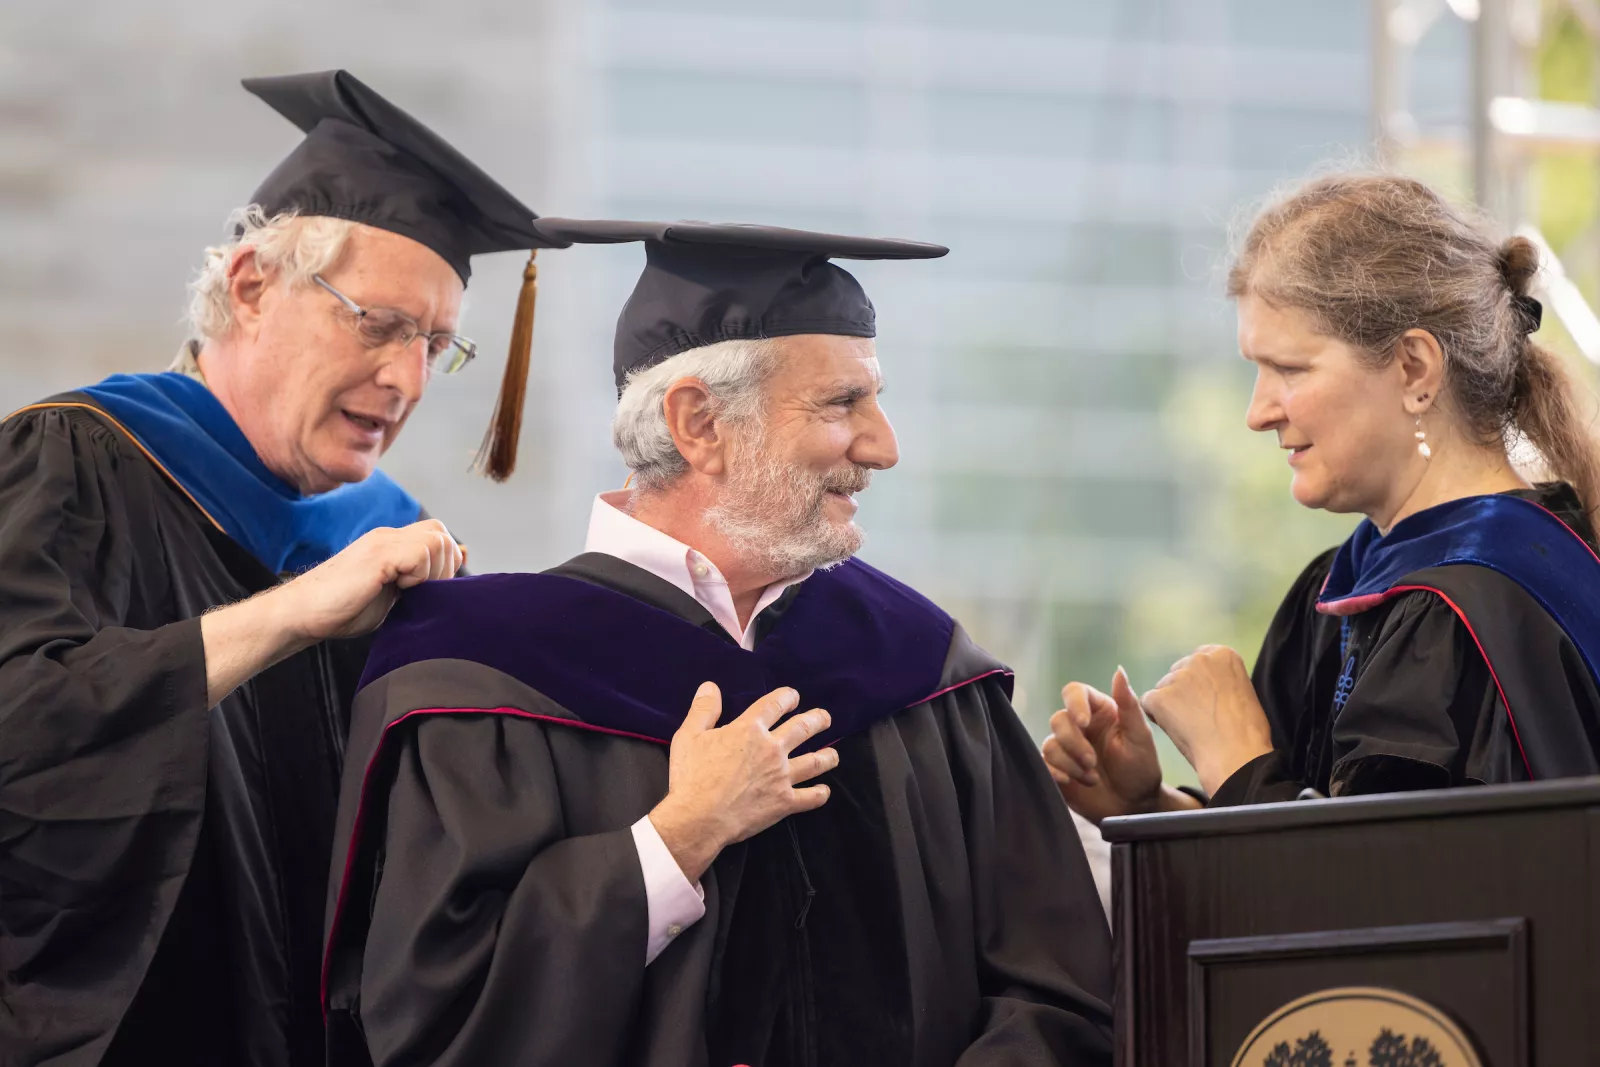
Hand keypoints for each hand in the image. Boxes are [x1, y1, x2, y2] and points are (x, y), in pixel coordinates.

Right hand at [199, 519, 462, 705]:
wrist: (302, 614)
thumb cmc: (343, 609)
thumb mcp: (393, 594)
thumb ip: (421, 577)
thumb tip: (459, 557)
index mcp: (391, 544)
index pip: (436, 533)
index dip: (444, 560)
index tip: (433, 588)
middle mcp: (388, 537)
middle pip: (441, 532)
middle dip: (444, 566)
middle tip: (422, 592)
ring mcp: (382, 542)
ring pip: (437, 540)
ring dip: (433, 571)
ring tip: (408, 591)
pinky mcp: (377, 555)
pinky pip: (420, 553)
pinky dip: (419, 574)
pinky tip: (398, 588)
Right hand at [649, 683, 835, 881]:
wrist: (699, 817)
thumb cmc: (692, 777)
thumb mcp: (689, 736)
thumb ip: (703, 710)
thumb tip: (710, 687)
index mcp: (749, 730)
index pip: (774, 705)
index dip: (787, 697)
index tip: (793, 696)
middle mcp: (772, 749)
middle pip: (802, 728)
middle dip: (817, 720)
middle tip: (825, 717)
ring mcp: (781, 776)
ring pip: (814, 762)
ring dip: (827, 756)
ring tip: (833, 753)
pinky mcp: (784, 802)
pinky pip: (810, 797)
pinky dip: (819, 794)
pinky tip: (824, 791)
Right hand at [1043, 667, 1163, 823]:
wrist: (1134, 806)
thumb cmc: (1141, 768)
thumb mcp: (1140, 737)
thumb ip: (1128, 704)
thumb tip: (1119, 670)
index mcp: (1098, 712)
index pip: (1074, 692)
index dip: (1074, 704)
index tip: (1084, 723)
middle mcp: (1078, 726)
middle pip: (1058, 719)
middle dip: (1074, 743)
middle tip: (1093, 762)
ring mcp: (1065, 748)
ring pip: (1050, 744)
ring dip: (1070, 762)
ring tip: (1091, 778)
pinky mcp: (1056, 768)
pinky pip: (1042, 763)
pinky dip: (1055, 772)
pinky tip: (1071, 781)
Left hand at [1141, 645, 1273, 794]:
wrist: (1236, 755)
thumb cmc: (1248, 731)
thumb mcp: (1243, 692)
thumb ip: (1222, 681)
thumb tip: (1208, 688)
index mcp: (1223, 655)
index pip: (1200, 659)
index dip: (1201, 683)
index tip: (1208, 699)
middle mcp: (1198, 659)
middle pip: (1179, 671)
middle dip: (1183, 691)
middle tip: (1198, 717)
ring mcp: (1177, 676)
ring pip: (1164, 688)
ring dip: (1170, 705)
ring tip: (1190, 728)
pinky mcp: (1159, 696)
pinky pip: (1149, 703)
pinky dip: (1157, 716)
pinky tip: (1175, 730)